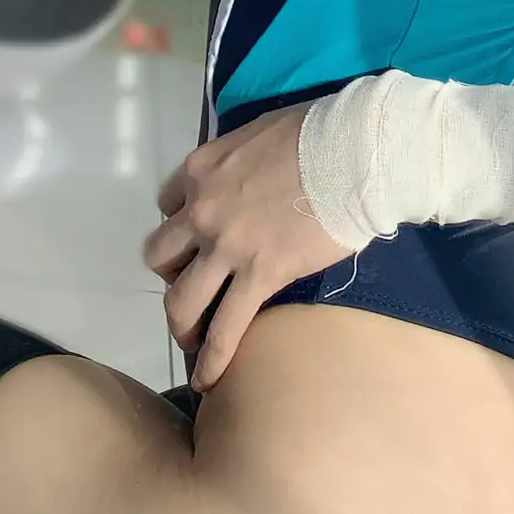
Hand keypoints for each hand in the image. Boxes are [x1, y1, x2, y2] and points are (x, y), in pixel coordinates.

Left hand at [141, 104, 350, 390]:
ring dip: (182, 323)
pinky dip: (212, 359)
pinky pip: (225, 326)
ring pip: (180, 298)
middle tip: (192, 287)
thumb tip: (255, 178)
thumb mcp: (260, 134)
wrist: (352, 153)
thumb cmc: (319, 134)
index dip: (179, 225)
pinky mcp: (259, 276)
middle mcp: (201, 209)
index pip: (167, 204)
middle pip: (160, 255)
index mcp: (201, 169)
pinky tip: (210, 380)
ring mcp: (226, 247)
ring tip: (192, 341)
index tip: (196, 238)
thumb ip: (243, 162)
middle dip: (172, 274)